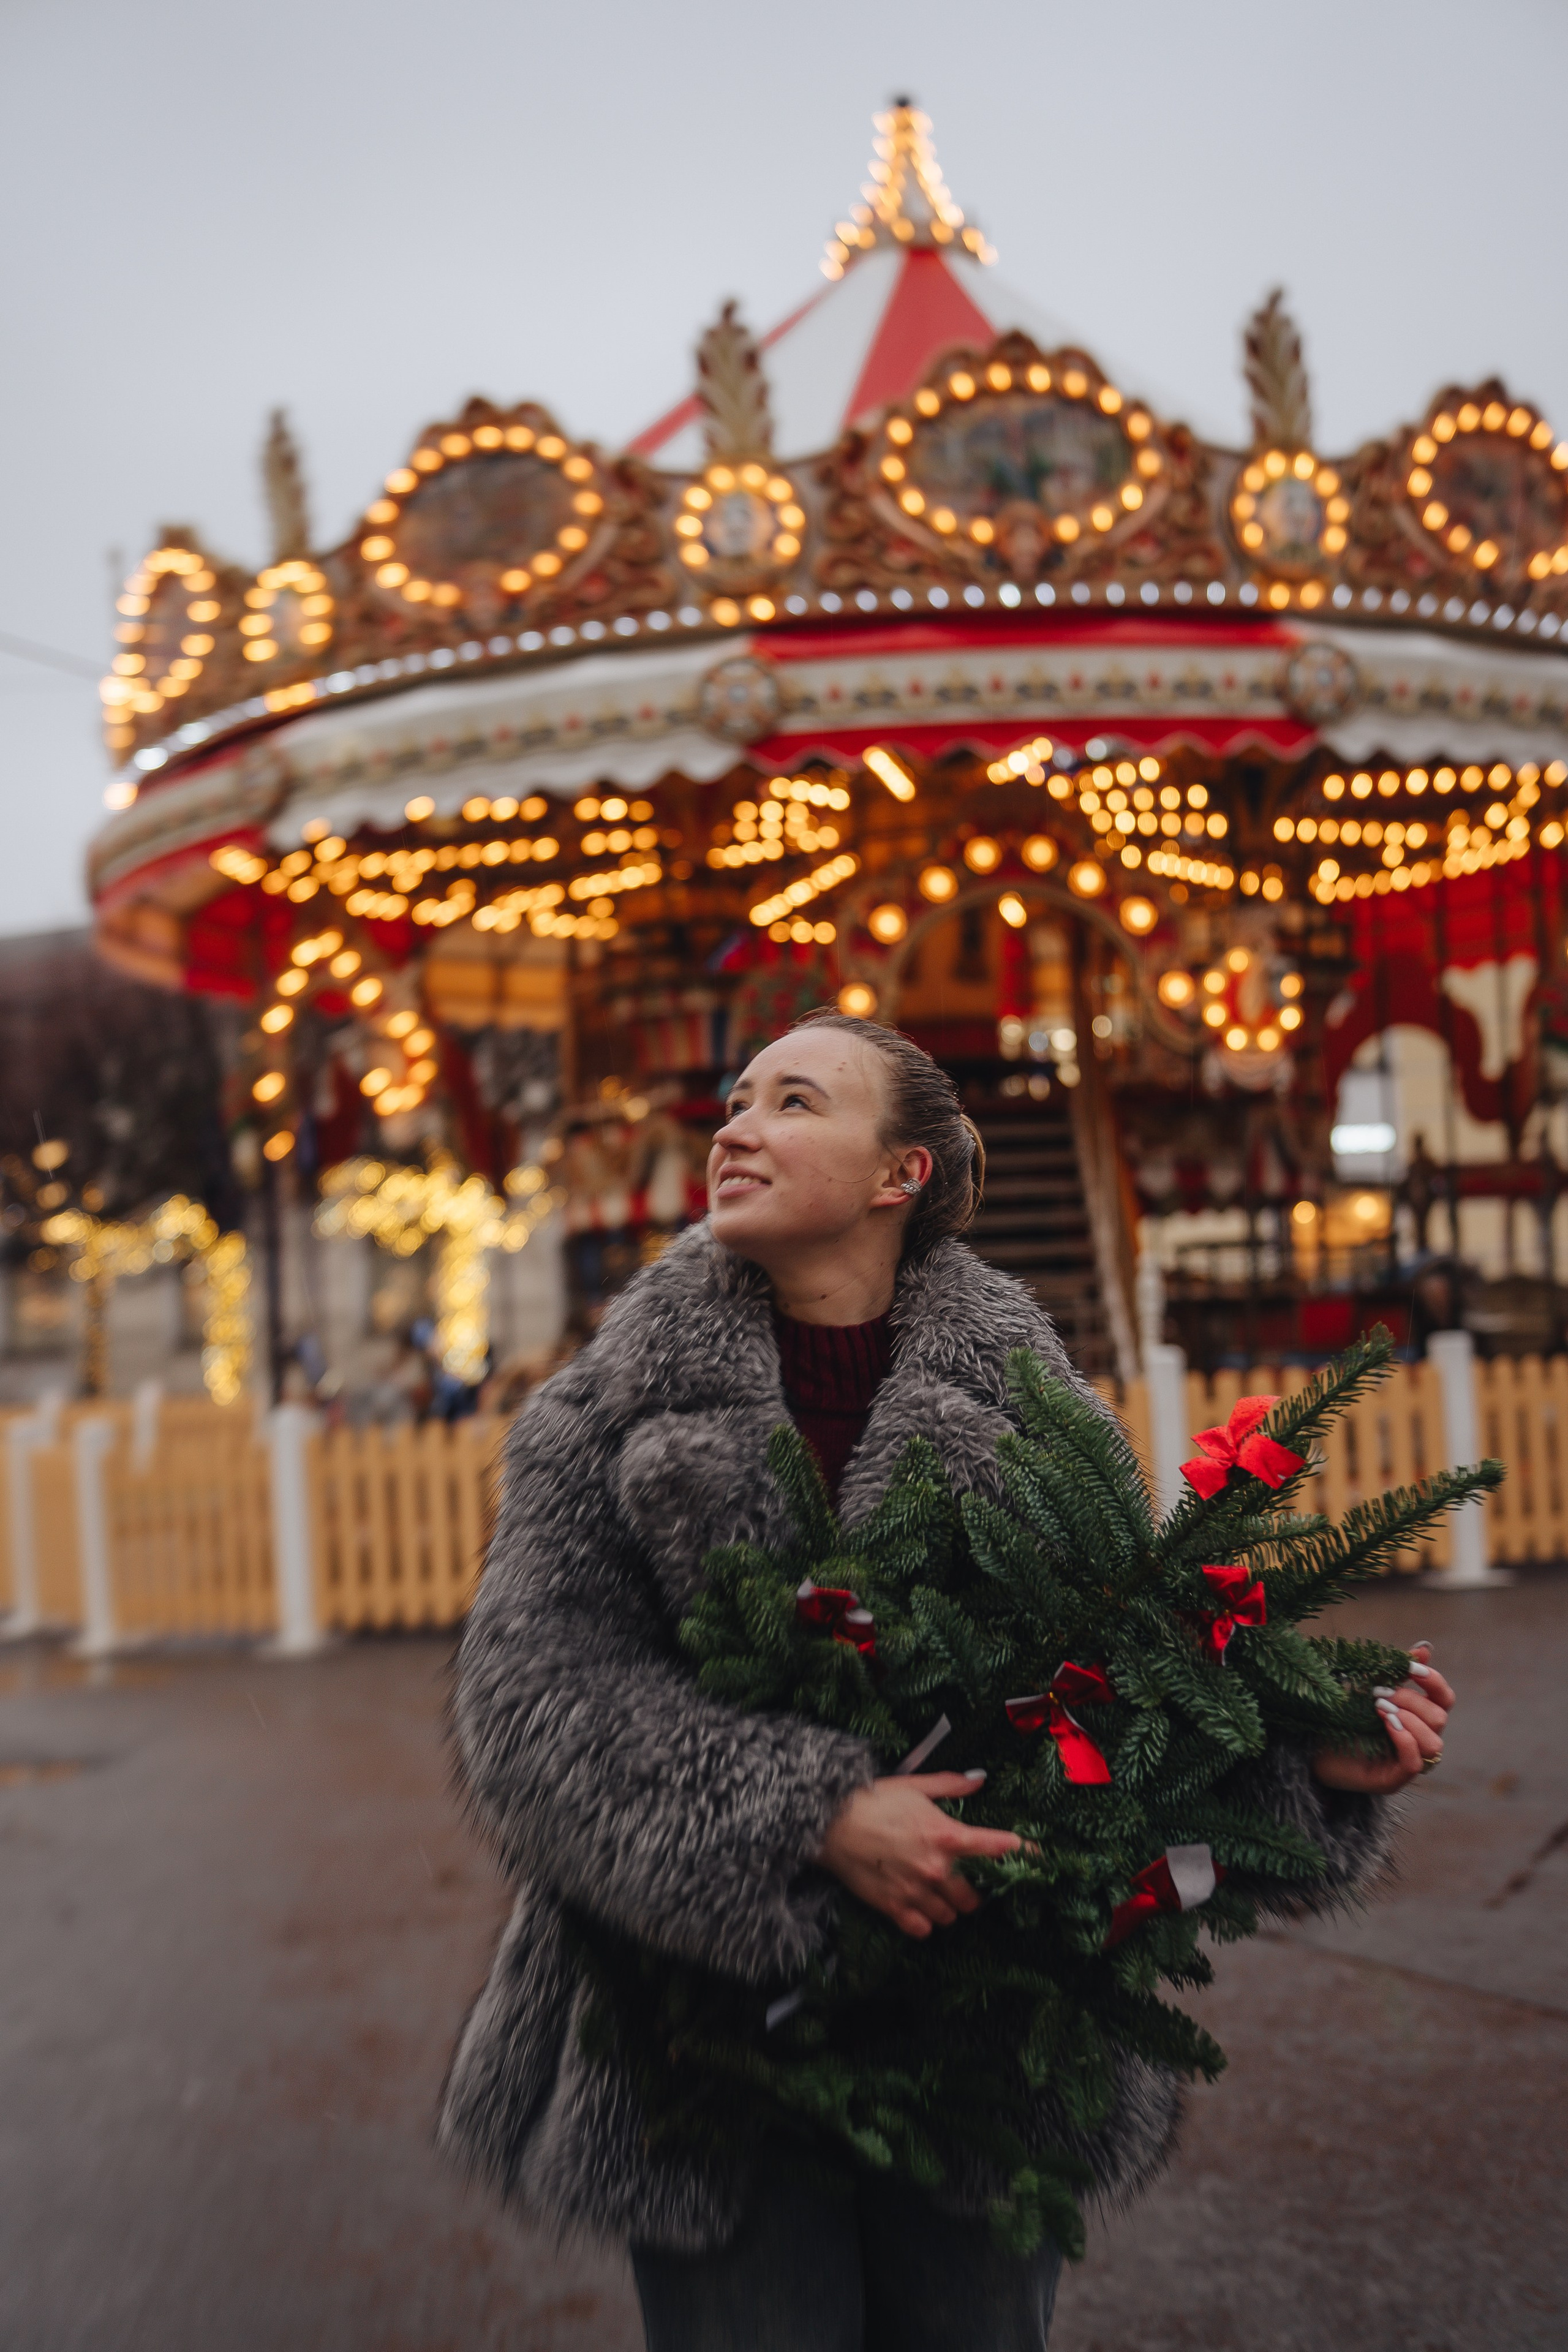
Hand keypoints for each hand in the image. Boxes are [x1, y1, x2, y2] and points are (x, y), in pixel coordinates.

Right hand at [816, 1772, 1022, 1938]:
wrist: (829, 1822)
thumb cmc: (872, 1799)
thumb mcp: (915, 1786)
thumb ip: (951, 1786)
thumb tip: (979, 1780)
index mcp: (946, 1835)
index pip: (995, 1848)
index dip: (1022, 1853)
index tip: (1038, 1857)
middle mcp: (936, 1868)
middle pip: (973, 1897)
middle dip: (970, 1892)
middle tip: (959, 1881)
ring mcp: (915, 1892)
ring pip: (950, 1916)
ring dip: (947, 1907)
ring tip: (935, 1894)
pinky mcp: (894, 1908)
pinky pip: (923, 1929)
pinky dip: (923, 1922)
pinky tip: (917, 1907)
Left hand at [1312, 1642, 1453, 1793]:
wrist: (1305, 1740)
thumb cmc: (1338, 1711)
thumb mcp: (1368, 1684)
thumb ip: (1397, 1669)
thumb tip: (1425, 1648)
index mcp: (1416, 1715)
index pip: (1444, 1700)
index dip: (1435, 1682)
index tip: (1411, 1669)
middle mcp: (1417, 1739)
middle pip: (1439, 1719)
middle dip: (1410, 1700)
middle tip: (1379, 1693)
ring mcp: (1406, 1761)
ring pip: (1433, 1744)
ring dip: (1409, 1720)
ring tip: (1379, 1708)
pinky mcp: (1392, 1780)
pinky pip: (1414, 1764)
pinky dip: (1404, 1740)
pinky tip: (1386, 1724)